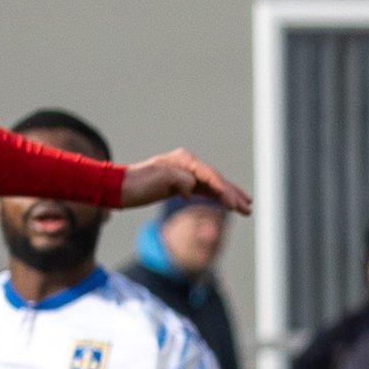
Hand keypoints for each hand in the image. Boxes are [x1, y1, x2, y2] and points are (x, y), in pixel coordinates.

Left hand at [119, 149, 252, 217]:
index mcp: (184, 160)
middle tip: (249, 207)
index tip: (235, 205)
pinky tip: (225, 204)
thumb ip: (181, 181)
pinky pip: (204, 190)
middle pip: (216, 179)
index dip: (225, 191)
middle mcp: (187, 164)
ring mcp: (185, 173)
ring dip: (228, 196)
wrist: (119, 188)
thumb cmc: (138, 183)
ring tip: (244, 207)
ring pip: (212, 185)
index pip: (210, 176)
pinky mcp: (180, 184)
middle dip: (233, 194)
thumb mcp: (160, 180)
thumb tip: (192, 188)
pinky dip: (216, 197)